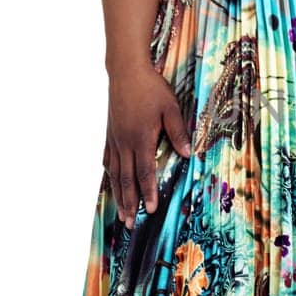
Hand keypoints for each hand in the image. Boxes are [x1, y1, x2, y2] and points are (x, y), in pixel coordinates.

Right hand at [103, 62, 191, 229]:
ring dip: (118, 195)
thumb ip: (178, 132)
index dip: (148, 193)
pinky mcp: (110, 133)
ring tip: (120, 213)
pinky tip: (111, 183)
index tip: (150, 211)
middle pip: (126, 179)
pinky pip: (108, 160)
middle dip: (129, 203)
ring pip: (115, 173)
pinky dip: (110, 175)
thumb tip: (188, 154)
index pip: (145, 172)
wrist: (126, 71)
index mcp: (141, 138)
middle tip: (130, 224)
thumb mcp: (170, 108)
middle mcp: (124, 142)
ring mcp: (114, 138)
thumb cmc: (151, 88)